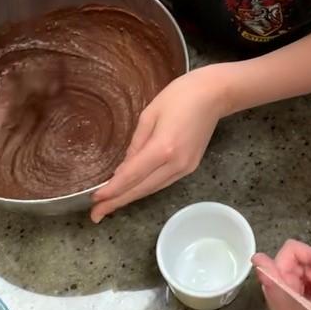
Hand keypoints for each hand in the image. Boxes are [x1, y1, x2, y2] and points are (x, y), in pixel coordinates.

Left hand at [90, 65, 228, 221]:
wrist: (215, 95)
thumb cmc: (180, 96)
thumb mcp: (149, 114)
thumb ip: (136, 143)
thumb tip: (124, 169)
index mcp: (163, 147)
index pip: (131, 175)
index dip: (112, 190)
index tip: (95, 201)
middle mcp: (175, 163)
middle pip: (141, 188)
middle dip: (117, 202)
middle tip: (96, 214)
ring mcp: (185, 168)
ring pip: (152, 189)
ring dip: (130, 197)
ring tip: (110, 205)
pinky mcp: (191, 167)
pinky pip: (163, 182)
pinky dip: (145, 187)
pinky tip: (133, 189)